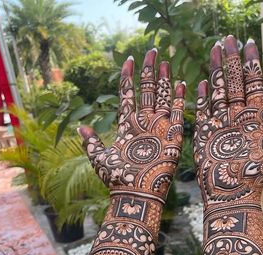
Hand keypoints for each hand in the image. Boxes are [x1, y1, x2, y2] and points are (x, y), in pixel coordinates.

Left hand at [79, 49, 184, 202]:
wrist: (135, 194)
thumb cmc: (117, 179)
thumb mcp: (99, 158)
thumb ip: (92, 142)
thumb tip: (79, 128)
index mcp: (127, 126)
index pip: (128, 95)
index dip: (128, 77)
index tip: (129, 58)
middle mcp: (144, 124)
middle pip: (148, 92)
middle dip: (149, 72)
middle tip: (151, 51)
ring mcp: (159, 130)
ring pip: (163, 99)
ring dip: (164, 81)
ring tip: (165, 61)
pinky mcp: (173, 139)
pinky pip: (179, 116)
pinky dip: (181, 101)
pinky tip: (182, 85)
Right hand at [194, 36, 262, 205]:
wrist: (233, 194)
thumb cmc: (258, 175)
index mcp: (256, 118)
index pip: (254, 83)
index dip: (252, 64)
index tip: (250, 44)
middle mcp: (238, 118)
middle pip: (235, 82)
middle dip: (231, 60)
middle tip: (228, 38)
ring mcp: (221, 126)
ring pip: (218, 92)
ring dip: (216, 72)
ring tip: (214, 49)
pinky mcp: (204, 136)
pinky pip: (202, 112)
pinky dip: (202, 97)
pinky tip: (202, 82)